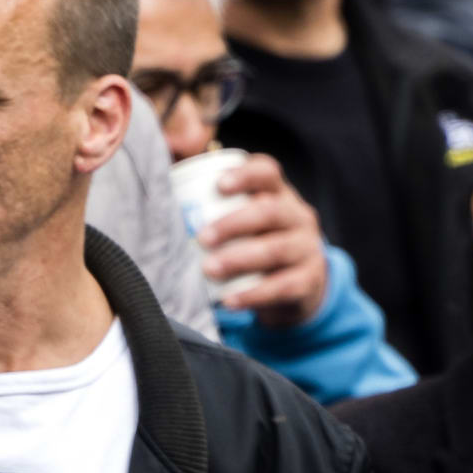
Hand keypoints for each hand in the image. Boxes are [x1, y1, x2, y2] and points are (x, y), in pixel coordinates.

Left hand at [197, 159, 330, 327]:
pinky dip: (253, 294)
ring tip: (209, 269)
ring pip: (277, 249)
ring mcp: (308, 248)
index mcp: (279, 195)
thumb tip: (163, 193)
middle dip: (234, 223)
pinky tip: (229, 300)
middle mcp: (298, 216)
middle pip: (270, 211)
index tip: (218, 186)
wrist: (299, 286)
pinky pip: (282, 287)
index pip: (268, 172)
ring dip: (240, 259)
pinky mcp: (309, 281)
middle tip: (203, 238)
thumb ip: (214, 205)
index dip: (245, 175)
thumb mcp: (248, 221)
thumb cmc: (259, 244)